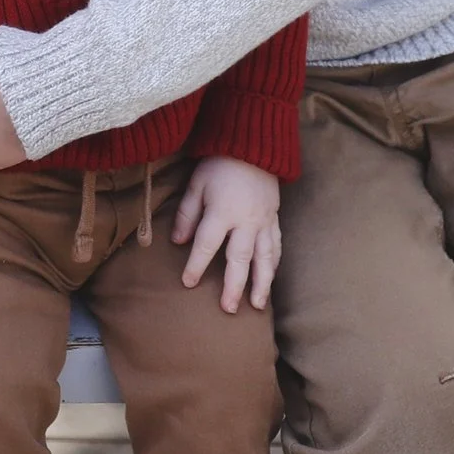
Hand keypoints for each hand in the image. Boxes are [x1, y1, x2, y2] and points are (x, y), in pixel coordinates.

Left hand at [172, 156, 281, 313]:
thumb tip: (177, 241)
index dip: (196, 265)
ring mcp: (264, 221)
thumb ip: (187, 213)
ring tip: (258, 305)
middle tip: (228, 309)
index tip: (188, 283)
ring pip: (265, 257)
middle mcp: (246, 220)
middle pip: (240, 259)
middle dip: (234, 285)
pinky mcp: (275, 218)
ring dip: (262, 283)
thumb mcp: (196, 184)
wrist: (254, 144)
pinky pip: (277, 245)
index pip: (207, 244)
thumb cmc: (219, 164)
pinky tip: (271, 277)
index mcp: (222, 211)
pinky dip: (274, 263)